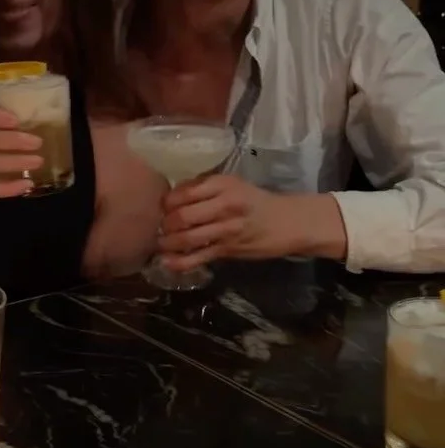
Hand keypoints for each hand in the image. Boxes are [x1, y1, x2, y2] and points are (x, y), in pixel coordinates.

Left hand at [158, 174, 346, 268]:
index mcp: (222, 184)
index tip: (161, 206)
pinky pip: (198, 257)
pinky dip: (179, 262)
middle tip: (160, 226)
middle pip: (182, 216)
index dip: (166, 202)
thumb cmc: (255, 201)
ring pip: (187, 238)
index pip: (183, 192)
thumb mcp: (232, 184)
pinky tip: (167, 262)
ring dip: (168, 243)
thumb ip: (204, 188)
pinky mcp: (228, 250)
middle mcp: (223, 205)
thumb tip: (172, 195)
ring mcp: (226, 230)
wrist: (287, 222)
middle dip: (165, 223)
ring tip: (160, 243)